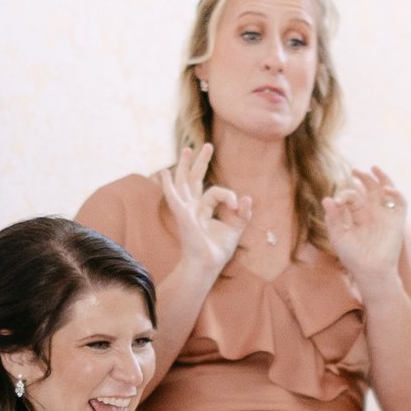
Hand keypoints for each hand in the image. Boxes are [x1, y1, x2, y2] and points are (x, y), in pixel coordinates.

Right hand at [159, 147, 246, 279]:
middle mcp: (192, 206)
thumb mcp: (235, 228)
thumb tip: (247, 197)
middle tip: (208, 145)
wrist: (207, 264)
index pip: (214, 191)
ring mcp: (185, 209)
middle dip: (201, 161)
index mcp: (202, 209)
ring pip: (184, 182)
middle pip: (193, 179)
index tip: (238, 205)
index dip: (228, 195)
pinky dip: (168, 185)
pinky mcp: (183, 215)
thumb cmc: (217, 249)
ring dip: (186, 165)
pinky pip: (174, 197)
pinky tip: (163, 172)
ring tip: (188, 148)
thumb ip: (242, 212)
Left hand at [317, 166, 408, 292]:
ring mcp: (386, 216)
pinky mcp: (397, 221)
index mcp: (359, 217)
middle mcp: (373, 214)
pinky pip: (400, 202)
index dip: (346, 195)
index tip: (338, 201)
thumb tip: (327, 198)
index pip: (354, 198)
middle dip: (364, 179)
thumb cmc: (353, 257)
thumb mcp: (338, 235)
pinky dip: (396, 193)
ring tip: (373, 168)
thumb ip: (333, 217)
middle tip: (354, 170)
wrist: (370, 271)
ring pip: (387, 191)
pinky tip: (385, 189)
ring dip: (382, 178)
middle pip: (371, 190)